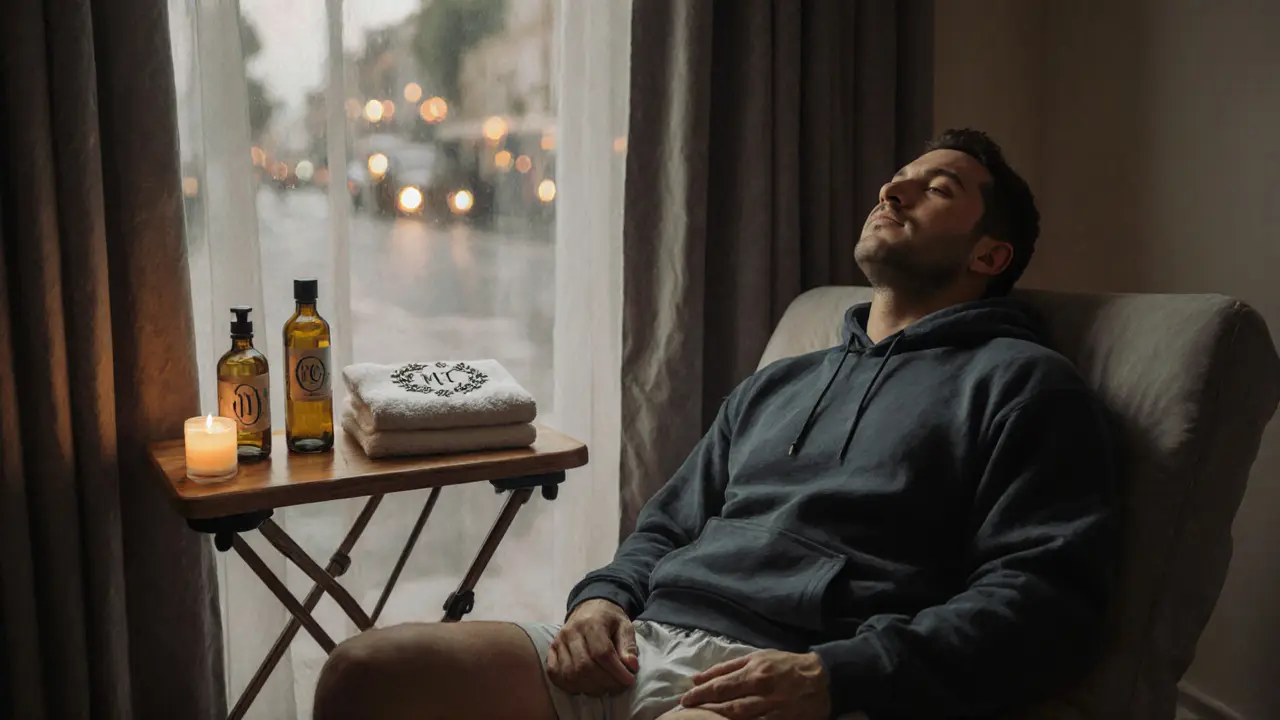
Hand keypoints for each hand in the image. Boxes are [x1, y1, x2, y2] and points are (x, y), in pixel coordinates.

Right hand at [546, 599, 639, 695]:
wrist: (589, 607)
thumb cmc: (609, 620)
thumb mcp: (625, 626)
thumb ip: (629, 645)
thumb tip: (631, 666)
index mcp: (593, 623)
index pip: (602, 653)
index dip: (616, 672)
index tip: (628, 680)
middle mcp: (572, 632)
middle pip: (585, 666)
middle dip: (605, 682)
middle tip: (618, 687)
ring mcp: (559, 641)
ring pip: (570, 673)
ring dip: (589, 687)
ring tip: (603, 688)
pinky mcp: (551, 649)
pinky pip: (554, 674)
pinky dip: (568, 686)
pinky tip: (583, 687)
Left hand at [679, 649, 830, 719]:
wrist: (822, 679)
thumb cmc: (785, 665)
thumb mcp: (757, 658)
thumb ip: (727, 667)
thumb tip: (699, 677)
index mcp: (755, 672)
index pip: (720, 686)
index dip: (700, 694)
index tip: (685, 699)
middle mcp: (762, 691)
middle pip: (727, 705)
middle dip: (705, 709)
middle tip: (687, 712)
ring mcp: (773, 710)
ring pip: (740, 719)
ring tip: (703, 719)